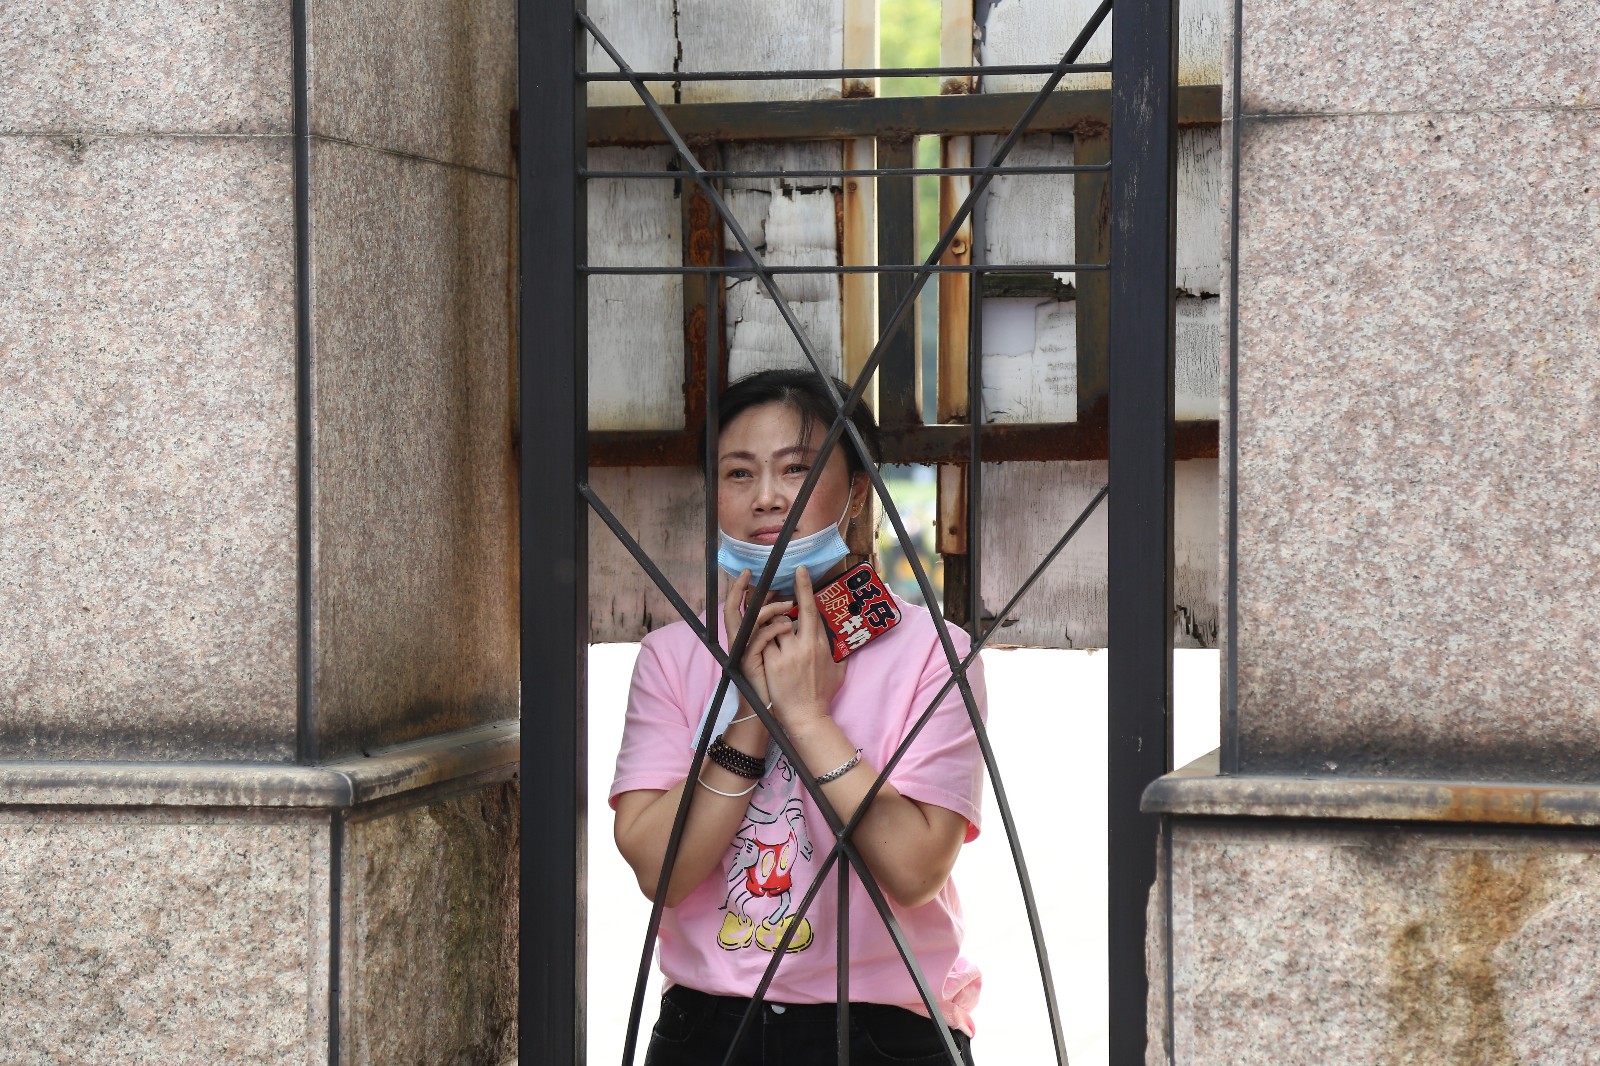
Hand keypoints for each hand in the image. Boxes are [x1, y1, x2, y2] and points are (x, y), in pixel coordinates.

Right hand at [721, 569, 795, 711]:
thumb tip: (791, 611)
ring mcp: (743, 651)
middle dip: (740, 590)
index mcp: (749, 636)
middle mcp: (741, 641)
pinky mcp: (748, 662)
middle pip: (733, 608)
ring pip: (749, 621)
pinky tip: (787, 625)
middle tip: (751, 575)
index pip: (744, 607)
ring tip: (789, 604)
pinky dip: (772, 629)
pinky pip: (757, 639)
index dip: (746, 590)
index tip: (754, 573)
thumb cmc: (783, 681)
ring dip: (769, 609)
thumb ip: (782, 632)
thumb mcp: (782, 652)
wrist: (776, 708)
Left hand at [759, 566, 845, 729]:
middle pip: (794, 611)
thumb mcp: (838, 671)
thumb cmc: (822, 696)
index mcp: (820, 645)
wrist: (807, 717)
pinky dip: (761, 637)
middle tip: (784, 579)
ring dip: (770, 621)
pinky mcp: (772, 663)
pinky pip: (763, 641)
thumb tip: (844, 641)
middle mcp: (805, 645)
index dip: (805, 589)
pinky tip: (758, 635)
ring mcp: (787, 653)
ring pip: (774, 625)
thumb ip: (839, 653)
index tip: (800, 572)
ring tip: (767, 620)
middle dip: (789, 593)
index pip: (812, 611)